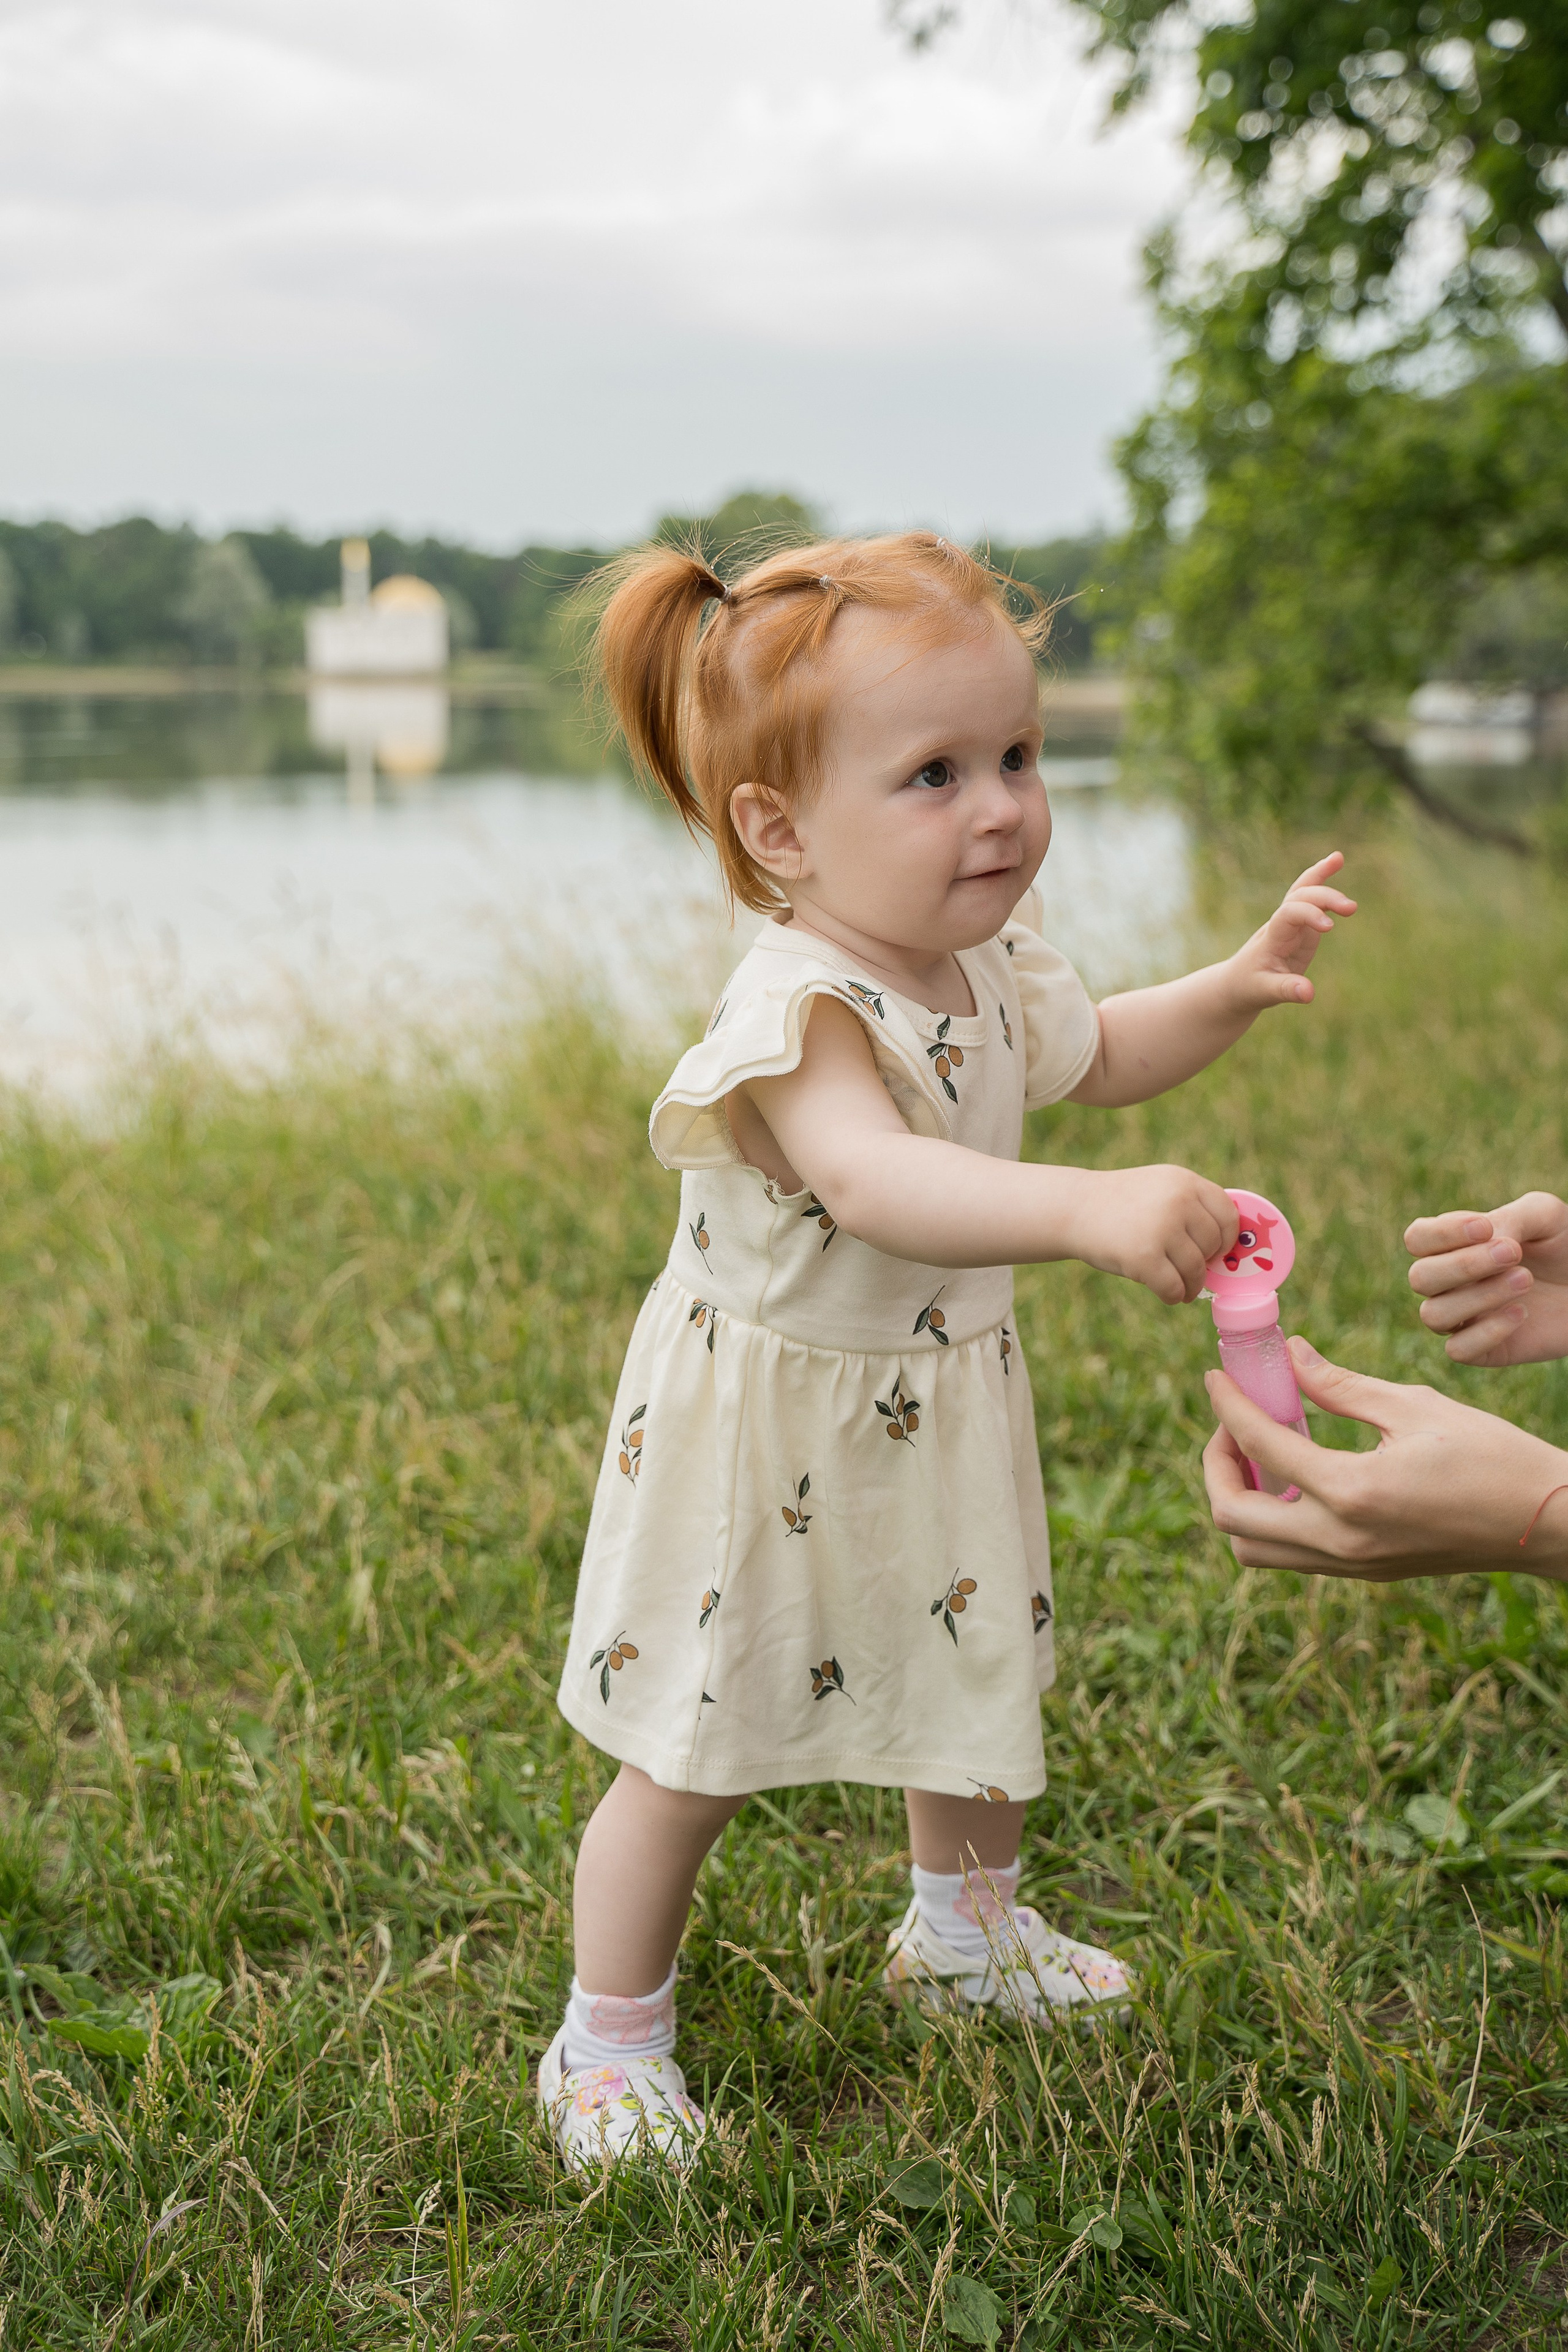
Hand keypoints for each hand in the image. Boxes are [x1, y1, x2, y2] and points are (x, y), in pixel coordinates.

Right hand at [1063, 1163, 1236, 1305]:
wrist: (1074, 1209)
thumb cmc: (1121, 1204)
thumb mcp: (1160, 1187)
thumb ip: (1192, 1206)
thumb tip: (1228, 1247)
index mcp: (1184, 1182)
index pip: (1228, 1215)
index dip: (1226, 1238)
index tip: (1216, 1251)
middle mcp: (1177, 1202)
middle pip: (1212, 1245)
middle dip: (1205, 1264)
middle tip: (1193, 1272)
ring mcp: (1160, 1229)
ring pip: (1196, 1270)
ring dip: (1192, 1286)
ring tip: (1183, 1288)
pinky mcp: (1143, 1257)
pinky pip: (1174, 1287)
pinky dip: (1174, 1296)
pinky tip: (1168, 1294)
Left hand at [1202, 1336, 1567, 1578]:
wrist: (1546, 1522)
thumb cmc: (1491, 1456)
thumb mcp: (1414, 1407)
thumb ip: (1340, 1385)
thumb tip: (1287, 1354)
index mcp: (1353, 1493)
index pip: (1261, 1446)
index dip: (1228, 1406)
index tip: (1216, 1377)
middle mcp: (1342, 1541)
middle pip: (1233, 1519)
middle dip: (1217, 1464)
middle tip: (1235, 1422)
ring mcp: (1352, 1565)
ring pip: (1255, 1547)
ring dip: (1241, 1496)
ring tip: (1264, 1446)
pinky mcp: (1365, 1571)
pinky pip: (1292, 1552)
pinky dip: (1275, 1513)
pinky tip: (1298, 1470)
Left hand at [1224, 852, 1355, 1012]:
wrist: (1237, 983)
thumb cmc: (1249, 987)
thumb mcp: (1265, 992)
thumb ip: (1287, 990)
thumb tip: (1309, 993)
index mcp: (1272, 938)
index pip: (1289, 914)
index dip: (1308, 914)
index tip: (1329, 928)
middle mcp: (1281, 924)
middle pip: (1298, 898)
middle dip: (1323, 897)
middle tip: (1351, 908)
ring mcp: (1291, 923)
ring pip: (1303, 891)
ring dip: (1320, 876)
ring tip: (1338, 858)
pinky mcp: (1301, 926)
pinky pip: (1313, 900)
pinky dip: (1322, 881)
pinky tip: (1335, 860)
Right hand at [1406, 1193, 1567, 1366]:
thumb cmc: (1565, 1244)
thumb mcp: (1543, 1216)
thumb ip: (1509, 1218)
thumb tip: (1485, 1240)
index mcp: (1453, 1246)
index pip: (1417, 1239)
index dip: (1442, 1234)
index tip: (1485, 1227)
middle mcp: (1449, 1284)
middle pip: (1420, 1278)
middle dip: (1464, 1264)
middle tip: (1514, 1252)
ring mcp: (1464, 1319)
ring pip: (1434, 1315)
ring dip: (1479, 1296)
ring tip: (1525, 1280)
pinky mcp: (1484, 1351)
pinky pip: (1459, 1350)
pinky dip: (1486, 1332)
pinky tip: (1521, 1313)